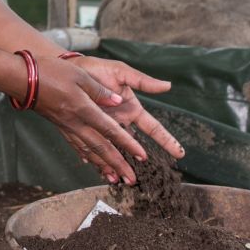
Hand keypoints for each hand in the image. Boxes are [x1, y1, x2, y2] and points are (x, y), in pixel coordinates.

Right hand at [29, 57, 149, 184]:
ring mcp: (66, 126)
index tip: (141, 156)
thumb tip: (118, 101)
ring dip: (103, 166)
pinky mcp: (59, 126)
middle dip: (118, 165)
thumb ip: (99, 91)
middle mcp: (75, 123)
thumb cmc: (50, 72)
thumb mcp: (79, 76)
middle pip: (101, 148)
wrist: (22, 79)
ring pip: (88, 151)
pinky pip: (75, 145)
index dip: (127, 144)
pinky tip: (91, 164)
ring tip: (115, 179)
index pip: (110, 130)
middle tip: (131, 179)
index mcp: (83, 109)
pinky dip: (86, 156)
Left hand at [64, 57, 182, 181]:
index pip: (152, 128)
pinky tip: (99, 169)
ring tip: (123, 180)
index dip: (166, 140)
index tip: (179, 153)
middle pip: (133, 146)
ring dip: (117, 164)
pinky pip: (91, 146)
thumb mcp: (120, 72)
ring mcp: (102, 127)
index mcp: (131, 109)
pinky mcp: (85, 128)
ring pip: (113, 149)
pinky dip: (94, 158)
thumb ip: (142, 81)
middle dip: (138, 161)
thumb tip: (167, 86)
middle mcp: (119, 122)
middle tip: (147, 177)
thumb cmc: (97, 69)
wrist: (69, 68)